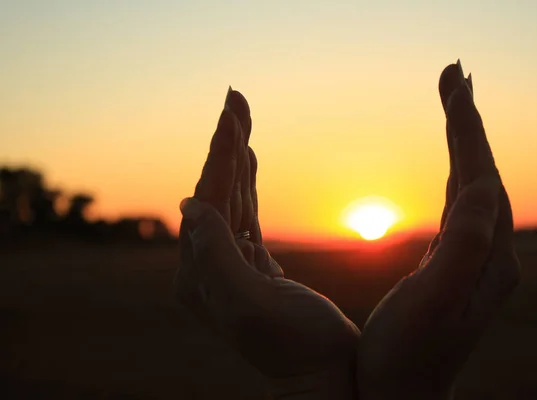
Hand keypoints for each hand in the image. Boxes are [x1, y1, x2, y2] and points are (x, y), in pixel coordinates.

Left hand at [174, 88, 359, 399]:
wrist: (325, 375)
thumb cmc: (297, 347)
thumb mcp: (252, 307)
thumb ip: (217, 257)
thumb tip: (189, 206)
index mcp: (201, 276)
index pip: (208, 201)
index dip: (221, 155)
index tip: (231, 111)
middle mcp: (208, 269)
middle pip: (216, 193)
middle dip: (226, 145)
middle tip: (235, 98)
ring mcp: (230, 266)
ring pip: (231, 200)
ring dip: (236, 158)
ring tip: (240, 116)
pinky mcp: (254, 266)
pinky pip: (246, 216)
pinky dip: (248, 184)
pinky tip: (249, 160)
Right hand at [357, 61, 520, 398]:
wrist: (403, 397)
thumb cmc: (406, 357)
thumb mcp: (435, 303)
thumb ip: (462, 247)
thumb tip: (480, 185)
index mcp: (490, 260)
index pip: (482, 178)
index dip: (468, 129)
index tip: (454, 83)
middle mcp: (492, 255)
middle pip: (483, 174)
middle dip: (468, 123)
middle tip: (454, 74)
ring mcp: (477, 260)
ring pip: (473, 187)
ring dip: (463, 142)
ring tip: (453, 103)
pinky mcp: (458, 265)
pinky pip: (462, 208)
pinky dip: (455, 174)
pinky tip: (452, 164)